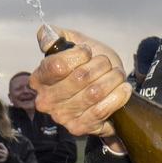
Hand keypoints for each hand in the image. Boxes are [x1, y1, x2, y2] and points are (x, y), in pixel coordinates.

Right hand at [30, 26, 130, 151]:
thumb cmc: (86, 64)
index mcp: (39, 78)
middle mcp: (46, 101)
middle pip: (80, 78)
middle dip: (101, 65)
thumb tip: (46, 34)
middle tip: (106, 63)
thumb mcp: (72, 43)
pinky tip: (122, 89)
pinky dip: (117, 96)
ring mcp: (62, 117)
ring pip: (94, 93)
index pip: (58, 65)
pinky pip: (102, 110)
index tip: (88, 52)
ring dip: (112, 79)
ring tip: (116, 74)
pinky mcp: (79, 128)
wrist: (103, 88)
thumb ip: (55, 35)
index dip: (80, 55)